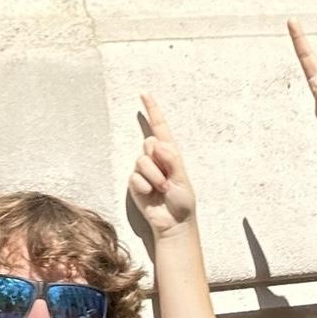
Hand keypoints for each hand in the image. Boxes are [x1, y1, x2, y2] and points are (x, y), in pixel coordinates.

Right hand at [128, 94, 196, 238]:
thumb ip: (171, 160)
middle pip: (149, 144)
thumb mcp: (182, 180)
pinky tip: (150, 195)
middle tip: (168, 181)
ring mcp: (144, 170)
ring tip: (161, 190)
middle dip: (158, 163)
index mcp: (170, 154)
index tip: (144, 94)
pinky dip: (144, 187)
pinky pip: (134, 177)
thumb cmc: (182, 202)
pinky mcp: (134, 181)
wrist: (172, 223)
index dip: (152, 110)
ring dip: (153, 177)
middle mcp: (156, 158)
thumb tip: (157, 143)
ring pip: (141, 161)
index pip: (160, 127)